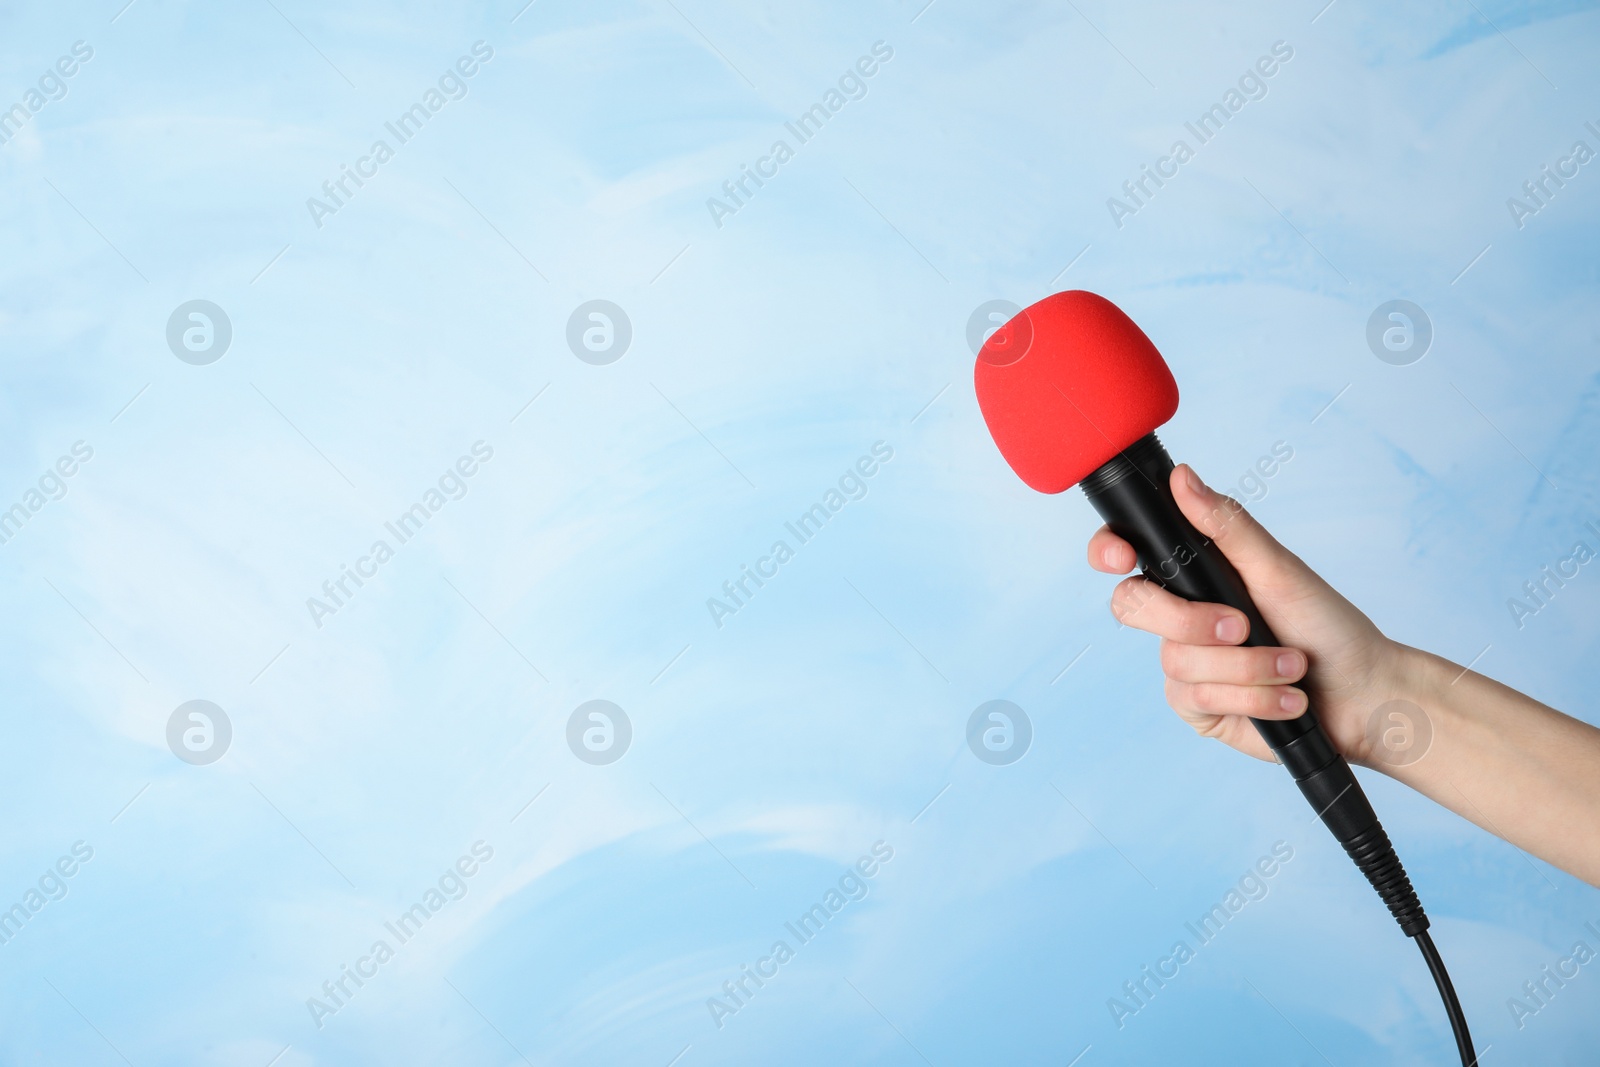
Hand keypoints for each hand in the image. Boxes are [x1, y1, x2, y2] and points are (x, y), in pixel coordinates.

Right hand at [1088, 464, 1405, 766]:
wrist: (1363, 697)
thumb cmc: (1327, 627)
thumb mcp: (1279, 569)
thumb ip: (1226, 526)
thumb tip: (1183, 477)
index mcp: (1194, 575)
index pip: (1126, 554)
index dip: (1108, 551)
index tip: (1121, 559)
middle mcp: (1181, 619)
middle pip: (1135, 608)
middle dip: (1193, 622)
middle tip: (1243, 625)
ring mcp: (1185, 666)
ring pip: (1177, 662)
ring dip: (1247, 668)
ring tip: (1291, 667)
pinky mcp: (1199, 709)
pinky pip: (1199, 699)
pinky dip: (1252, 699)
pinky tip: (1285, 701)